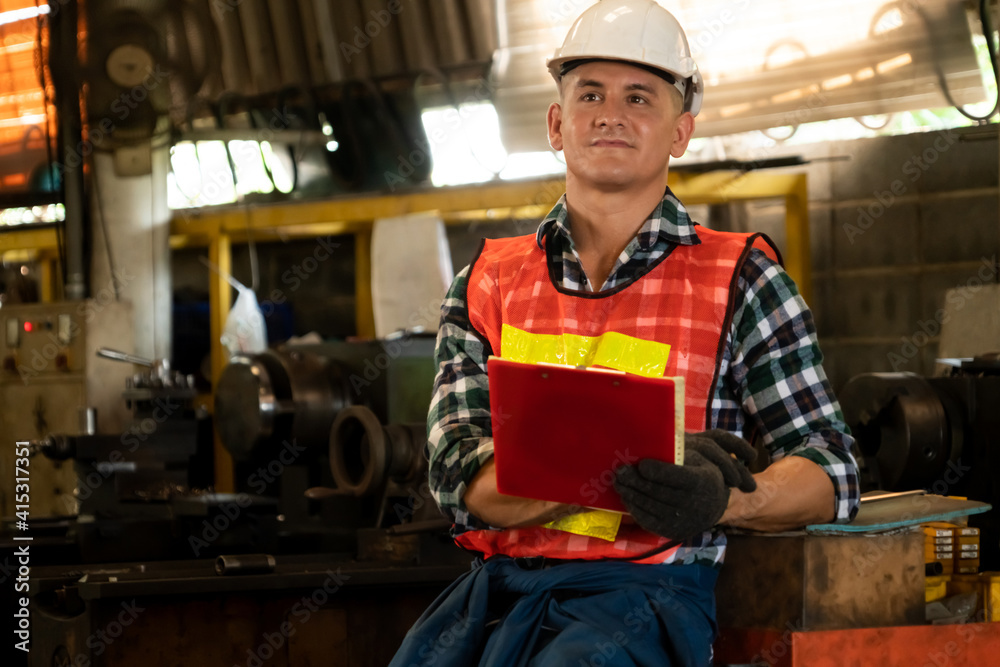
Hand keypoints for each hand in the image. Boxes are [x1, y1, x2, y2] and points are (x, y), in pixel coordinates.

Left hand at [613, 430, 757, 539]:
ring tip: (618, 483)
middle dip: (637, 481)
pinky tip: (626, 497)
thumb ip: (677, 453)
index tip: (642, 464)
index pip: (678, 476)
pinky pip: (648, 521)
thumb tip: (651, 444)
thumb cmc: (698, 473)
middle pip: (659, 492)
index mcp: (703, 481)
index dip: (658, 471)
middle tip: (620, 471)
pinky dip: (634, 509)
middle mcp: (695, 504)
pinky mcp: (672, 533)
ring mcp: (683, 521)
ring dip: (630, 494)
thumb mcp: (697, 458)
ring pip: (651, 506)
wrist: (711, 506)